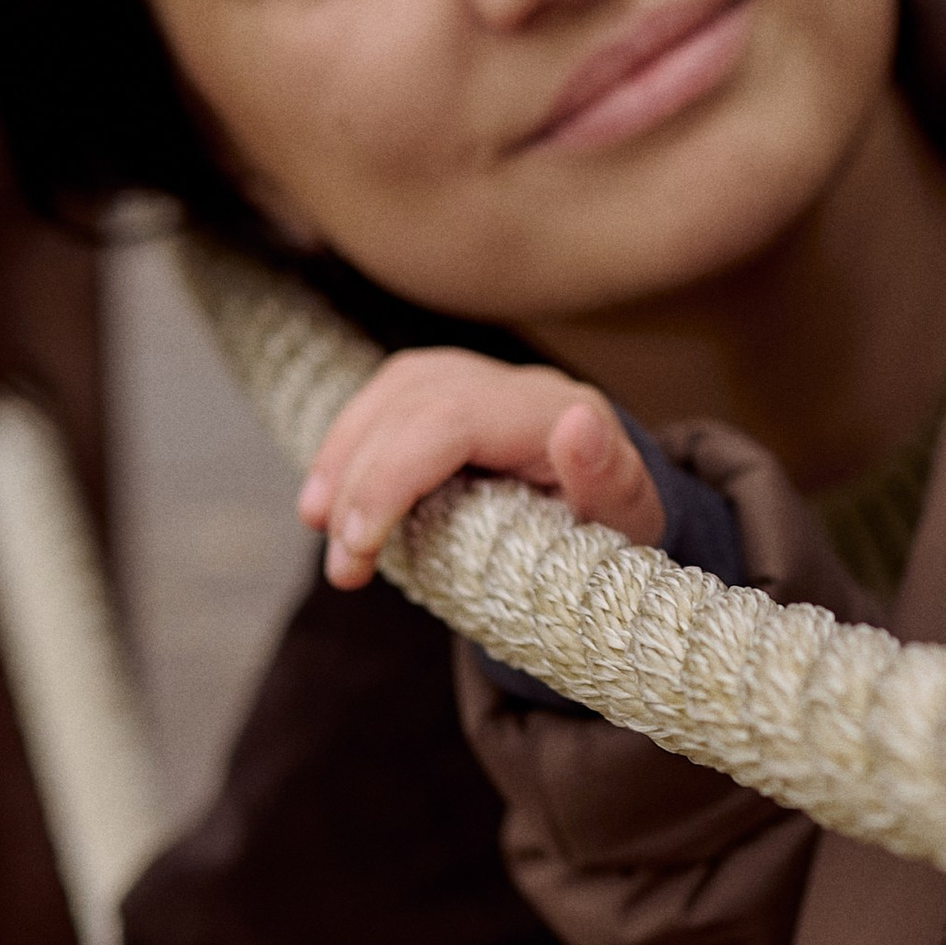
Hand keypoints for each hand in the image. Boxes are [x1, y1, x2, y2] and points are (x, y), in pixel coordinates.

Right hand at [298, 350, 665, 589]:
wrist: (614, 512)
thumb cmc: (615, 526)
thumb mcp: (628, 521)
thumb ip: (607, 479)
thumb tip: (578, 422)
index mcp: (554, 409)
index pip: (451, 420)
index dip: (392, 478)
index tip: (360, 545)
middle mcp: (514, 383)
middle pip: (411, 406)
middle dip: (360, 485)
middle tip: (342, 566)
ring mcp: (478, 379)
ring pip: (391, 393)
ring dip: (342, 457)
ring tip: (318, 524)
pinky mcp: (448, 389)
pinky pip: (386, 399)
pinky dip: (349, 444)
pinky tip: (328, 492)